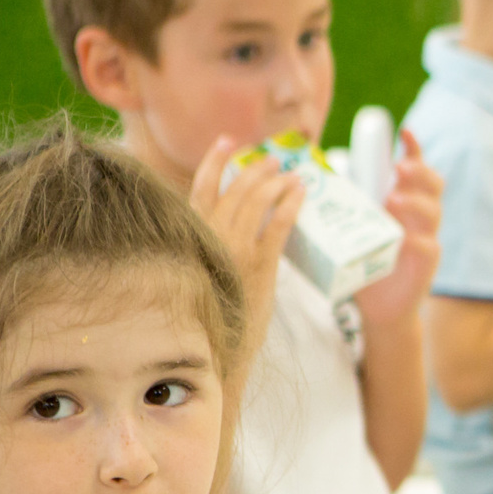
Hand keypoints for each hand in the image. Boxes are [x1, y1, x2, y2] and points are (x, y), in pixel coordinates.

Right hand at [189, 136, 303, 352]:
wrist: (214, 351)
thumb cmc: (207, 317)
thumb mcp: (197, 274)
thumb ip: (205, 247)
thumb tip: (224, 228)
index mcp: (189, 237)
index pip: (200, 189)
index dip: (215, 162)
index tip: (228, 142)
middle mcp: (208, 237)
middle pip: (234, 189)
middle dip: (255, 169)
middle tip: (274, 158)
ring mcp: (234, 249)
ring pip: (256, 201)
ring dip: (276, 181)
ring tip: (291, 172)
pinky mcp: (260, 265)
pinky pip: (278, 224)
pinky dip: (291, 204)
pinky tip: (303, 193)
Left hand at [355, 131, 441, 328]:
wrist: (377, 309)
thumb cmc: (362, 261)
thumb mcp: (351, 227)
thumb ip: (342, 204)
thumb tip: (304, 178)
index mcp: (402, 200)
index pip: (415, 168)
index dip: (414, 148)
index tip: (404, 131)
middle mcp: (419, 215)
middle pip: (433, 184)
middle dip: (419, 171)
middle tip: (399, 169)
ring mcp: (426, 238)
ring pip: (433, 212)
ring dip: (414, 203)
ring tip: (393, 201)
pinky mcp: (425, 264)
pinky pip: (429, 246)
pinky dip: (418, 241)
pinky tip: (405, 240)